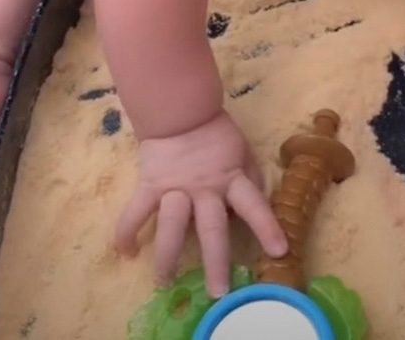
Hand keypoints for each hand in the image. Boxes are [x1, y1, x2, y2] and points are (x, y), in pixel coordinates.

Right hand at [115, 111, 286, 296]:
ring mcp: (173, 189)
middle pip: (211, 228)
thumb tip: (256, 206)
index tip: (279, 252)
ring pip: (171, 225)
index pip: (253, 205)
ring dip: (167, 255)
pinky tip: (125, 251)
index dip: (266, 227)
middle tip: (218, 292)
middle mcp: (203, 190)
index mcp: (230, 180)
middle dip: (215, 261)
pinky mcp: (149, 185)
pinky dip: (127, 230)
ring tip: (164, 281)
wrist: (178, 111)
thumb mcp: (243, 153)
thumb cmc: (215, 134)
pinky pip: (136, 210)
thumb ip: (249, 180)